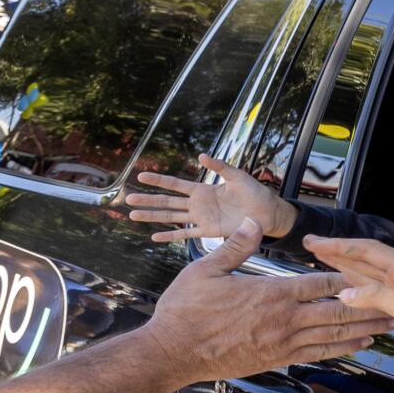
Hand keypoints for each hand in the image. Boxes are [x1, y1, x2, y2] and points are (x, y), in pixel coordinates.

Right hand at [128, 153, 295, 242]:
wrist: (266, 213)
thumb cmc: (253, 192)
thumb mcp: (236, 176)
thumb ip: (219, 166)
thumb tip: (202, 155)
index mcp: (202, 189)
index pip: (175, 184)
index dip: (158, 180)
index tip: (140, 175)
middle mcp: (197, 204)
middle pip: (167, 201)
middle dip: (148, 199)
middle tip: (127, 198)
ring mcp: (201, 218)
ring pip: (171, 217)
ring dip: (152, 217)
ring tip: (133, 215)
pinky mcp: (208, 231)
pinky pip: (185, 235)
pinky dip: (170, 236)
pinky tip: (155, 237)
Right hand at [133, 221, 393, 386]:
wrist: (172, 353)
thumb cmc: (186, 310)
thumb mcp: (207, 268)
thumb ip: (237, 245)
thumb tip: (256, 221)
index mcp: (271, 293)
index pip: (321, 284)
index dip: (350, 278)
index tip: (373, 274)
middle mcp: (284, 319)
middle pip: (338, 312)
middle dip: (370, 307)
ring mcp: (282, 342)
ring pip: (333, 335)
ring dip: (363, 330)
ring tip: (389, 326)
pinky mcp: (276, 359)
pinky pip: (317, 353)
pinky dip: (341, 349)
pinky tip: (358, 346)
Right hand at [306, 235, 393, 375]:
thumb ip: (379, 298)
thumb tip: (344, 292)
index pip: (367, 250)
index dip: (339, 246)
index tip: (315, 242)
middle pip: (365, 258)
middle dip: (338, 252)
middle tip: (311, 245)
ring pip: (369, 274)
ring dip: (345, 266)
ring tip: (321, 261)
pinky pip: (377, 291)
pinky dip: (359, 287)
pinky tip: (348, 289)